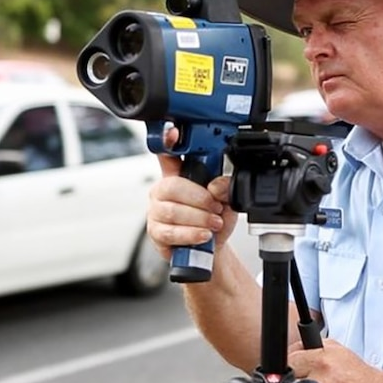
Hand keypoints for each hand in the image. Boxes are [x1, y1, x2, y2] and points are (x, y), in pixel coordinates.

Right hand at [146, 126, 237, 260]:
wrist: (210, 250)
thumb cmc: (213, 221)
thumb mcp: (226, 202)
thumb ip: (224, 189)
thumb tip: (217, 186)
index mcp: (177, 176)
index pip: (167, 154)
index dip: (167, 141)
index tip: (173, 132)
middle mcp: (163, 191)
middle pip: (173, 186)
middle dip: (199, 199)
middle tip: (215, 208)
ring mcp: (156, 212)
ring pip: (173, 211)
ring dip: (198, 218)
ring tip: (213, 224)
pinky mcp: (156, 232)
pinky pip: (170, 231)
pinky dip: (191, 233)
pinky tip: (203, 235)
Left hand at [288, 339, 382, 382]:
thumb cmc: (359, 376)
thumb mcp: (338, 350)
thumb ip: (313, 345)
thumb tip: (297, 348)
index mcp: (322, 361)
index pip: (291, 360)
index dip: (291, 362)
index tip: (293, 365)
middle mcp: (320, 381)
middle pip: (290, 380)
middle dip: (294, 378)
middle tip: (304, 378)